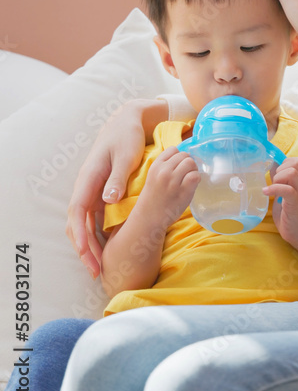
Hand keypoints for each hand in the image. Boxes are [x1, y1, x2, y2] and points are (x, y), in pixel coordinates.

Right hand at [66, 97, 168, 277]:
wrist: (127, 120)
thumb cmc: (127, 136)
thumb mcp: (126, 156)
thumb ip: (118, 178)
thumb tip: (108, 201)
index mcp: (89, 178)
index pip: (78, 211)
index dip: (80, 234)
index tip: (86, 253)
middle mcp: (86, 186)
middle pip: (77, 222)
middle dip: (83, 247)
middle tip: (95, 270)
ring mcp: (92, 189)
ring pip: (84, 222)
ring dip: (89, 244)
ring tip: (98, 265)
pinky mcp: (100, 191)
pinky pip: (94, 217)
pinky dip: (96, 234)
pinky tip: (105, 247)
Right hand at [141, 147, 199, 228]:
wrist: (149, 218)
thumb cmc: (153, 198)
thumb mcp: (154, 177)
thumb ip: (165, 166)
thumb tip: (185, 157)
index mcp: (156, 166)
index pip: (173, 149)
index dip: (178, 157)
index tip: (178, 166)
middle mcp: (164, 172)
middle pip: (184, 155)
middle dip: (188, 162)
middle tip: (186, 174)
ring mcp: (173, 182)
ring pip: (191, 163)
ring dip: (193, 169)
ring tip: (189, 179)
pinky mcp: (183, 192)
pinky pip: (195, 176)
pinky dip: (196, 179)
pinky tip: (192, 185)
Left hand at [263, 156, 297, 252]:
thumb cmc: (291, 213)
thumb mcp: (285, 192)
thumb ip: (280, 179)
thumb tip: (271, 165)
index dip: (286, 163)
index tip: (278, 174)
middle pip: (295, 163)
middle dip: (281, 169)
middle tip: (275, 182)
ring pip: (292, 173)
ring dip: (278, 178)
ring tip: (272, 188)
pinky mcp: (296, 203)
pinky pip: (287, 189)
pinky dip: (274, 188)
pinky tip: (266, 192)